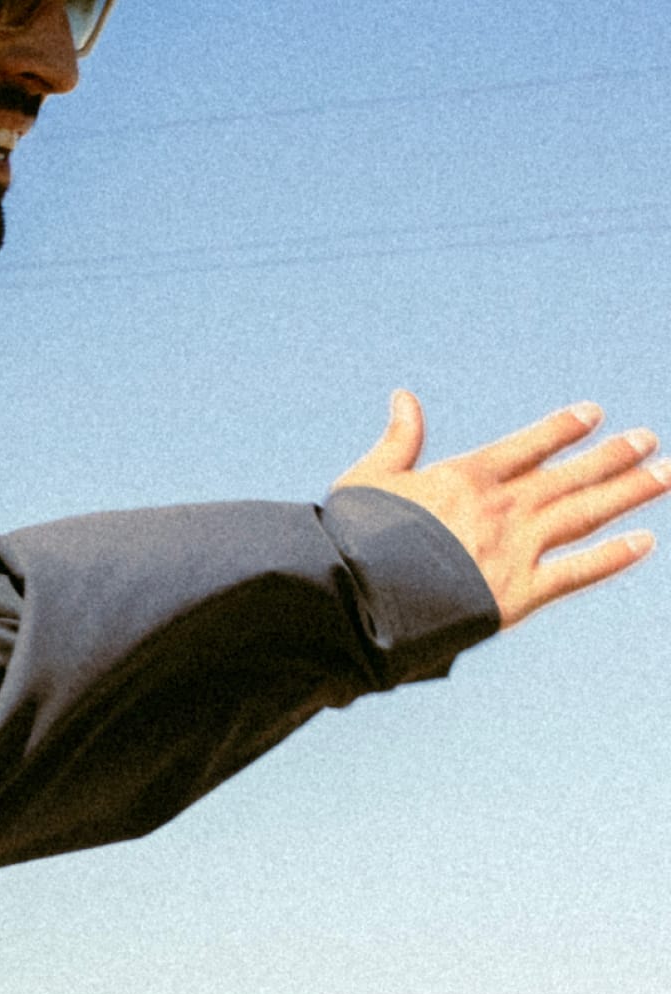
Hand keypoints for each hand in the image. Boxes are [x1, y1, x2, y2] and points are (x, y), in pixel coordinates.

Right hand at [336, 391, 665, 627]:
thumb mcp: (369, 479)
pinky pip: (577, 572)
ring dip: (629, 492)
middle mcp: (503, 507)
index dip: (563, 429)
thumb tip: (404, 396)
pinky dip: (612, 558)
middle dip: (613, 456)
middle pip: (571, 475)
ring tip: (665, 474)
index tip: (593, 415)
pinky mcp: (519, 594)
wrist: (358, 597)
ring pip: (586, 514)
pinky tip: (644, 542)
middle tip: (648, 440)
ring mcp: (516, 549)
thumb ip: (398, 440)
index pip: (529, 445)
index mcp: (468, 477)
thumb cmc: (353, 540)